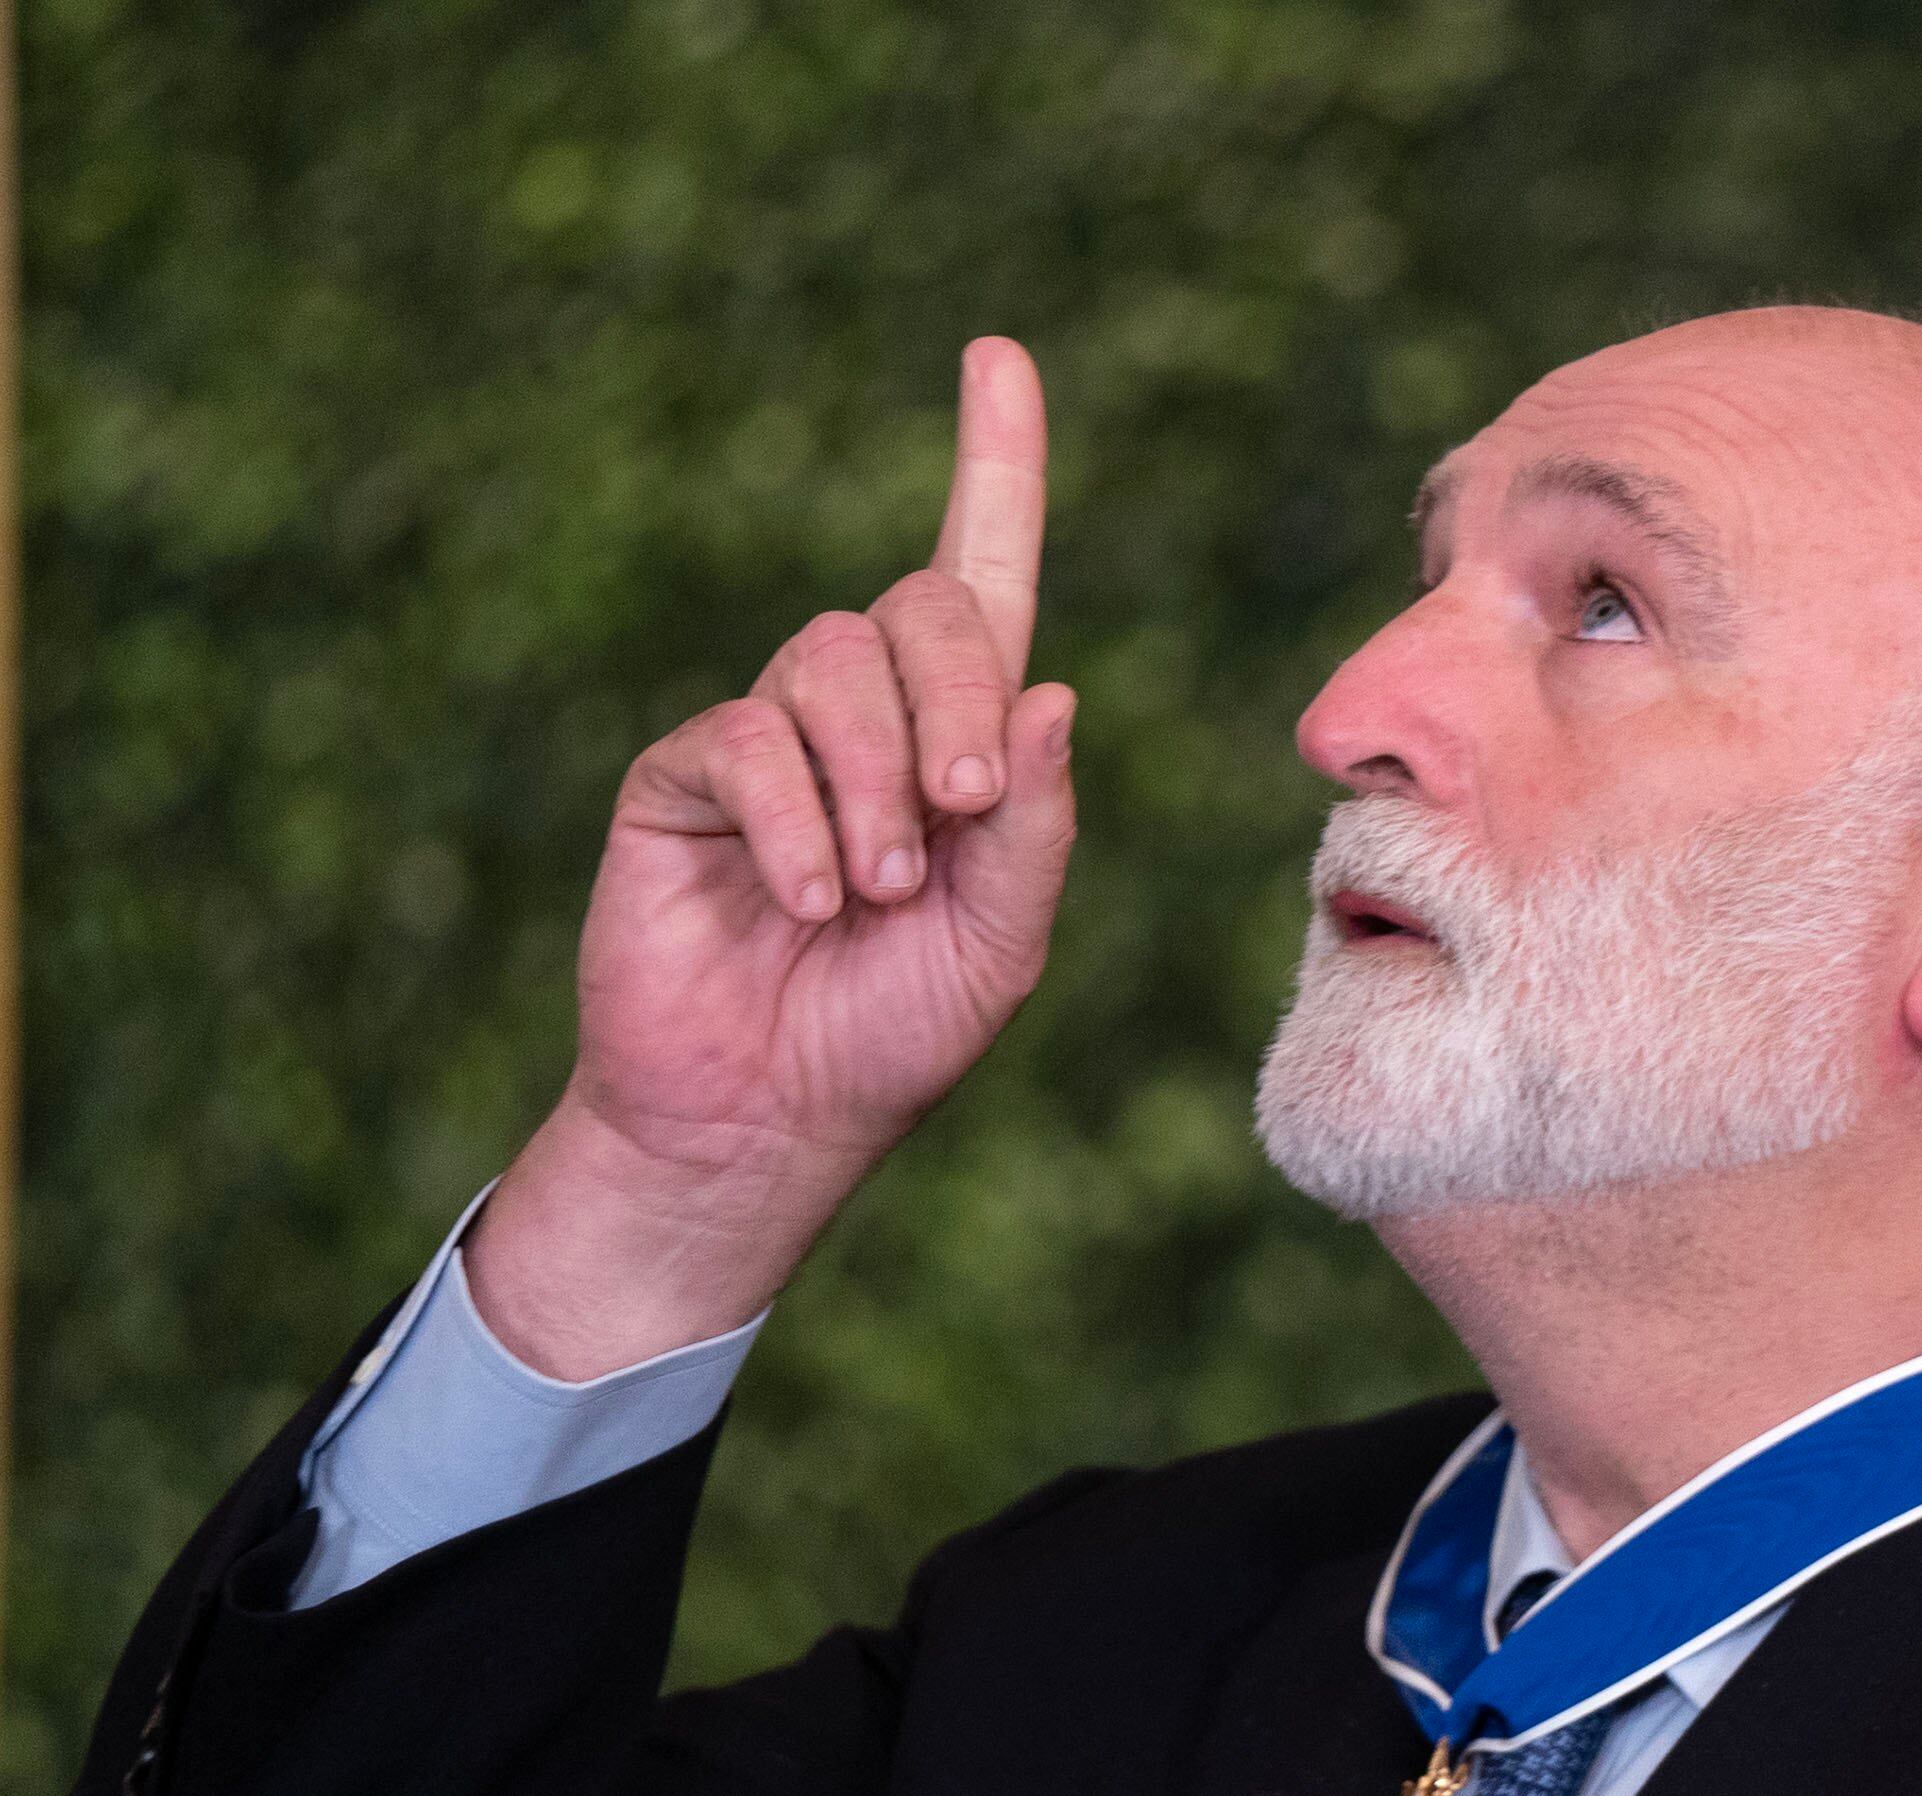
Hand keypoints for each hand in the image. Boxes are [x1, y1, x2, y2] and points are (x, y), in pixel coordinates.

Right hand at [470, 338, 1076, 1378]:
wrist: (769, 1121)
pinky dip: (794, 818)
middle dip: (958, 701)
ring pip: (831, 665)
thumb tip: (1050, 694)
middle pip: (922, 609)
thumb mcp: (1004, 939)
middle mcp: (864, 713)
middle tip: (960, 817)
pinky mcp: (680, 777)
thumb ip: (1033, 823)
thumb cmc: (894, 1034)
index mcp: (960, 738)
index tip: (999, 356)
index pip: (983, 574)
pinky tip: (813, 897)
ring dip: (874, 778)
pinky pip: (742, 740)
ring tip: (878, 892)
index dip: (994, 463)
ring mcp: (767, 736)